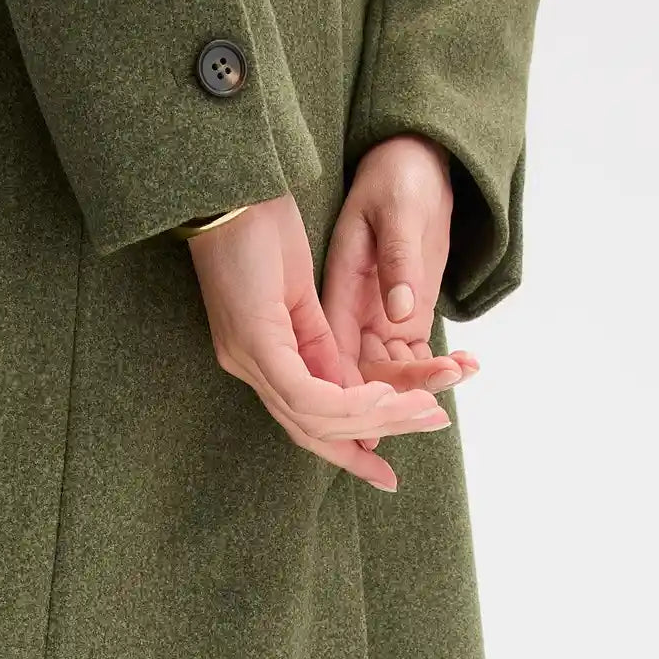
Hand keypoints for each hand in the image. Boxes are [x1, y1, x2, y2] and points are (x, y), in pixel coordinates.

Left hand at [186, 192, 452, 491]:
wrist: (226, 186)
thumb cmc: (257, 225)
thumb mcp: (298, 292)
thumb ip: (318, 342)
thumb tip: (347, 388)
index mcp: (259, 356)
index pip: (304, 421)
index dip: (346, 450)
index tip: (385, 472)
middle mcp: (247, 366)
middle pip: (311, 430)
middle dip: (372, 441)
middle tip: (431, 428)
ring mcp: (247, 357)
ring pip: (314, 418)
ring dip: (376, 421)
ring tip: (423, 413)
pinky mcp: (254, 341)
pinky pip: (307, 393)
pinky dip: (350, 404)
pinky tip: (384, 398)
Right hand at [321, 135, 480, 450]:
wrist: (412, 160)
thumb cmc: (397, 176)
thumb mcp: (397, 210)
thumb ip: (398, 260)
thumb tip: (400, 313)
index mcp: (336, 286)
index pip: (334, 352)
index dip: (358, 387)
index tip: (397, 401)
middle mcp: (349, 309)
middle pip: (362, 372)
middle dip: (402, 389)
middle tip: (444, 387)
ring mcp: (374, 315)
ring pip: (388, 371)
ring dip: (424, 380)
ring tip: (464, 368)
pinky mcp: (399, 314)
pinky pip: (410, 355)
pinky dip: (436, 366)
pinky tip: (466, 362)